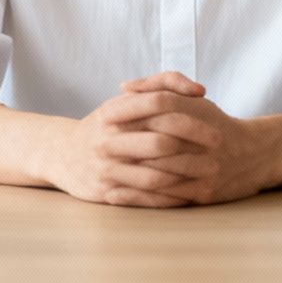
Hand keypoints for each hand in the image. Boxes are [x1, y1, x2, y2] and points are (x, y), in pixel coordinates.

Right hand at [41, 76, 212, 206]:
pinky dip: (170, 197)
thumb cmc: (106, 125)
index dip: (192, 117)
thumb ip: (163, 84)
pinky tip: (189, 194)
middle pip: (161, 143)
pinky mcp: (106, 192)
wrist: (62, 154)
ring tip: (209, 177)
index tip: (216, 128)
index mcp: (116, 111)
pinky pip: (145, 197)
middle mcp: (109, 138)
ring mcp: (107, 167)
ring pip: (155, 175)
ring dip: (186, 178)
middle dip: (194, 150)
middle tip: (218, 155)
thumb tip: (199, 91)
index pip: (159, 105)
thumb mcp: (126, 100)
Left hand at [108, 71, 279, 205]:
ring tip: (99, 173)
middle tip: (96, 147)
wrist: (256, 154)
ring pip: (161, 171)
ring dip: (129, 174)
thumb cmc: (214, 123)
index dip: (130, 109)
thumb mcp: (192, 101)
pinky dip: (139, 197)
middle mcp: (203, 140)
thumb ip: (158, 87)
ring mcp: (205, 168)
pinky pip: (167, 197)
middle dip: (125, 145)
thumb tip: (123, 87)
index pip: (161, 105)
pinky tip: (116, 195)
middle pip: (158, 141)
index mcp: (198, 113)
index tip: (103, 115)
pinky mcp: (205, 193)